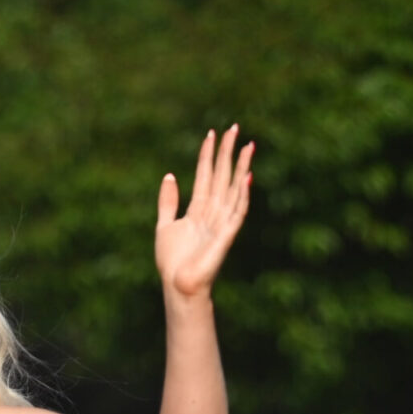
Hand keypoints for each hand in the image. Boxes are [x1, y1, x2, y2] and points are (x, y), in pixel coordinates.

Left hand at [155, 126, 253, 301]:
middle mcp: (212, 213)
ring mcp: (221, 223)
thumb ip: (168, 201)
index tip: (211, 133)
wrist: (178, 286)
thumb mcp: (164, 225)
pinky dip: (242, 196)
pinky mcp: (226, 236)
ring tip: (247, 145)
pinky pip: (237, 213)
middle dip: (227, 152)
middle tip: (234, 127)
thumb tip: (169, 175)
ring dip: (240, 168)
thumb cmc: (172, 262)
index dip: (207, 154)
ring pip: (233, 189)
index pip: (205, 175)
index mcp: (198, 210)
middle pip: (221, 176)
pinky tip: (246, 179)